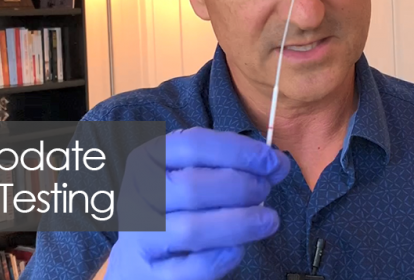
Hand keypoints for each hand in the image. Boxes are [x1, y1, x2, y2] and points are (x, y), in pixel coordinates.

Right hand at [105, 127, 290, 279]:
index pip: (194, 145)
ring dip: (240, 223)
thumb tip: (276, 165)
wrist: (139, 259)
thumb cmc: (175, 208)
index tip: (274, 162)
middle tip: (265, 191)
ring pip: (192, 229)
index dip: (240, 152)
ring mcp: (140, 236)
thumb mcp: (190, 174)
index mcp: (148, 160)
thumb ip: (229, 165)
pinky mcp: (150, 274)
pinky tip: (239, 248)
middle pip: (193, 186)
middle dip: (241, 187)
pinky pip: (193, 267)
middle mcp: (138, 195)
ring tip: (268, 220)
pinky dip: (223, 257)